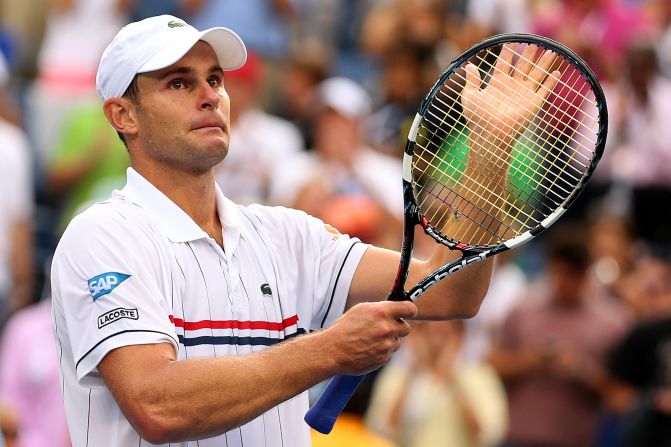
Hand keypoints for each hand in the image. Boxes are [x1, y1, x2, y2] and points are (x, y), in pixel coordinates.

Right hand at [324, 300, 416, 374]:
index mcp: (381, 312)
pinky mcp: (383, 358)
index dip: (411, 310)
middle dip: (399, 327)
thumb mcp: (361, 310)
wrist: (332, 350)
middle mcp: (386, 328)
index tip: (410, 312)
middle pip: (406, 327)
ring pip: (397, 342)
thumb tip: (396, 308)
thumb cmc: (345, 327)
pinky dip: (381, 352)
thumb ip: (381, 308)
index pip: (409, 308)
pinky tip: (367, 349)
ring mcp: (386, 345)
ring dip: (388, 341)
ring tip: (370, 340)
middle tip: (387, 328)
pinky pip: (388, 354)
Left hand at [462, 43, 559, 157]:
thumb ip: (471, 81)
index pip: (503, 63)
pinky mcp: (534, 103)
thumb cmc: (478, 118)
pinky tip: (557, 72)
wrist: (491, 134)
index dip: (508, 52)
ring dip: (543, 62)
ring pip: (536, 74)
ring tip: (549, 50)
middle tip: (533, 41)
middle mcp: (512, 87)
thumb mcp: (470, 96)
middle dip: (528, 53)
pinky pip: (545, 90)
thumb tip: (469, 66)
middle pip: (522, 65)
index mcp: (497, 84)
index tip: (511, 41)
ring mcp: (524, 94)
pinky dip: (551, 82)